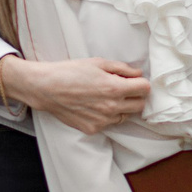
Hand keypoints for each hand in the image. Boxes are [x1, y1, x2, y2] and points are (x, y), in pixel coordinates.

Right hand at [0, 55, 147, 132]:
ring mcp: (103, 120)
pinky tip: (94, 106)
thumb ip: (122, 69)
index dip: (141, 83)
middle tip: (124, 90)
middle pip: (140, 106)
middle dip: (136, 97)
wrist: (46, 88)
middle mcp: (112, 107)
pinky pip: (109, 124)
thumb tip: (138, 74)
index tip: (135, 82)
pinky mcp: (93, 129)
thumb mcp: (98, 63)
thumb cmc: (70, 72)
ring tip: (105, 98)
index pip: (145, 89)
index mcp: (115, 88)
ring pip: (126, 116)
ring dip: (122, 108)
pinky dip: (107, 116)